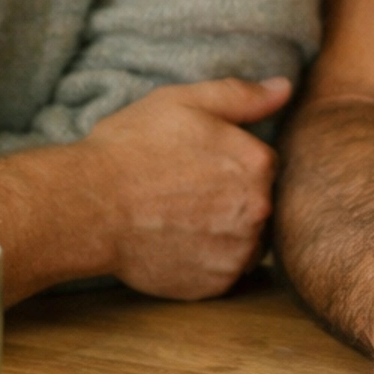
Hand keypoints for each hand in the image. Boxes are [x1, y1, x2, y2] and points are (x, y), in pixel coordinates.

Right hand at [84, 75, 289, 299]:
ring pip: (244, 239)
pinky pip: (223, 270)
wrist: (89, 207)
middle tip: (185, 190)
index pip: (263, 163)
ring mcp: (237, 252)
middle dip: (230, 196)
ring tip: (180, 217)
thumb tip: (285, 88)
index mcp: (257, 164)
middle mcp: (258, 211)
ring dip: (223, 230)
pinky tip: (175, 241)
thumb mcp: (185, 102)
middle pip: (257, 202)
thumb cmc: (133, 148)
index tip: (198, 162)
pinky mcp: (215, 285)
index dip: (230, 160)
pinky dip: (205, 259)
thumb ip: (242, 97)